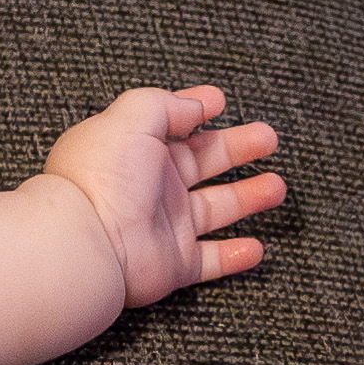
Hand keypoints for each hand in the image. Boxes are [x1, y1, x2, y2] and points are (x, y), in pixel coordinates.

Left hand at [41, 86, 284, 309]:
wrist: (86, 243)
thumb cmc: (102, 176)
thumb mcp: (132, 117)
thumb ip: (166, 104)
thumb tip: (196, 105)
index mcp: (134, 149)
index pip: (169, 123)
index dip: (194, 109)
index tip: (220, 100)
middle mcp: (149, 187)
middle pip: (202, 163)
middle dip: (237, 149)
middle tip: (269, 138)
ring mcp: (163, 226)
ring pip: (214, 209)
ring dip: (247, 198)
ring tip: (277, 187)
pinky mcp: (173, 264)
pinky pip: (210, 261)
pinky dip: (234, 257)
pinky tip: (256, 248)